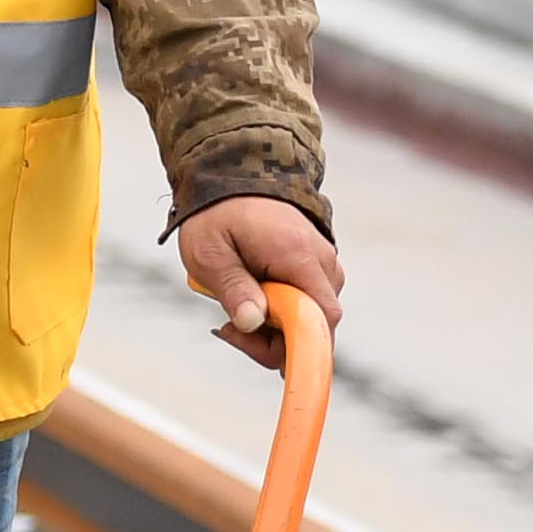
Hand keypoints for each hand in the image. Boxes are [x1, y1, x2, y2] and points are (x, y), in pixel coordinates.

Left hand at [174, 195, 341, 372]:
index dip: (300, 351)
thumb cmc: (217, 213)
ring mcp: (323, 264)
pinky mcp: (315, 267)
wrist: (235, 173)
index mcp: (298, 257)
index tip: (265, 358)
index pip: (321, 321)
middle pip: (316, 327)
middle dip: (274, 341)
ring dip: (274, 327)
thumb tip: (252, 323)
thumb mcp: (210, 252)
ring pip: (310, 319)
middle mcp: (322, 261)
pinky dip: (279, 312)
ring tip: (233, 306)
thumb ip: (233, 287)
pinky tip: (250, 298)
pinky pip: (305, 304)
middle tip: (228, 328)